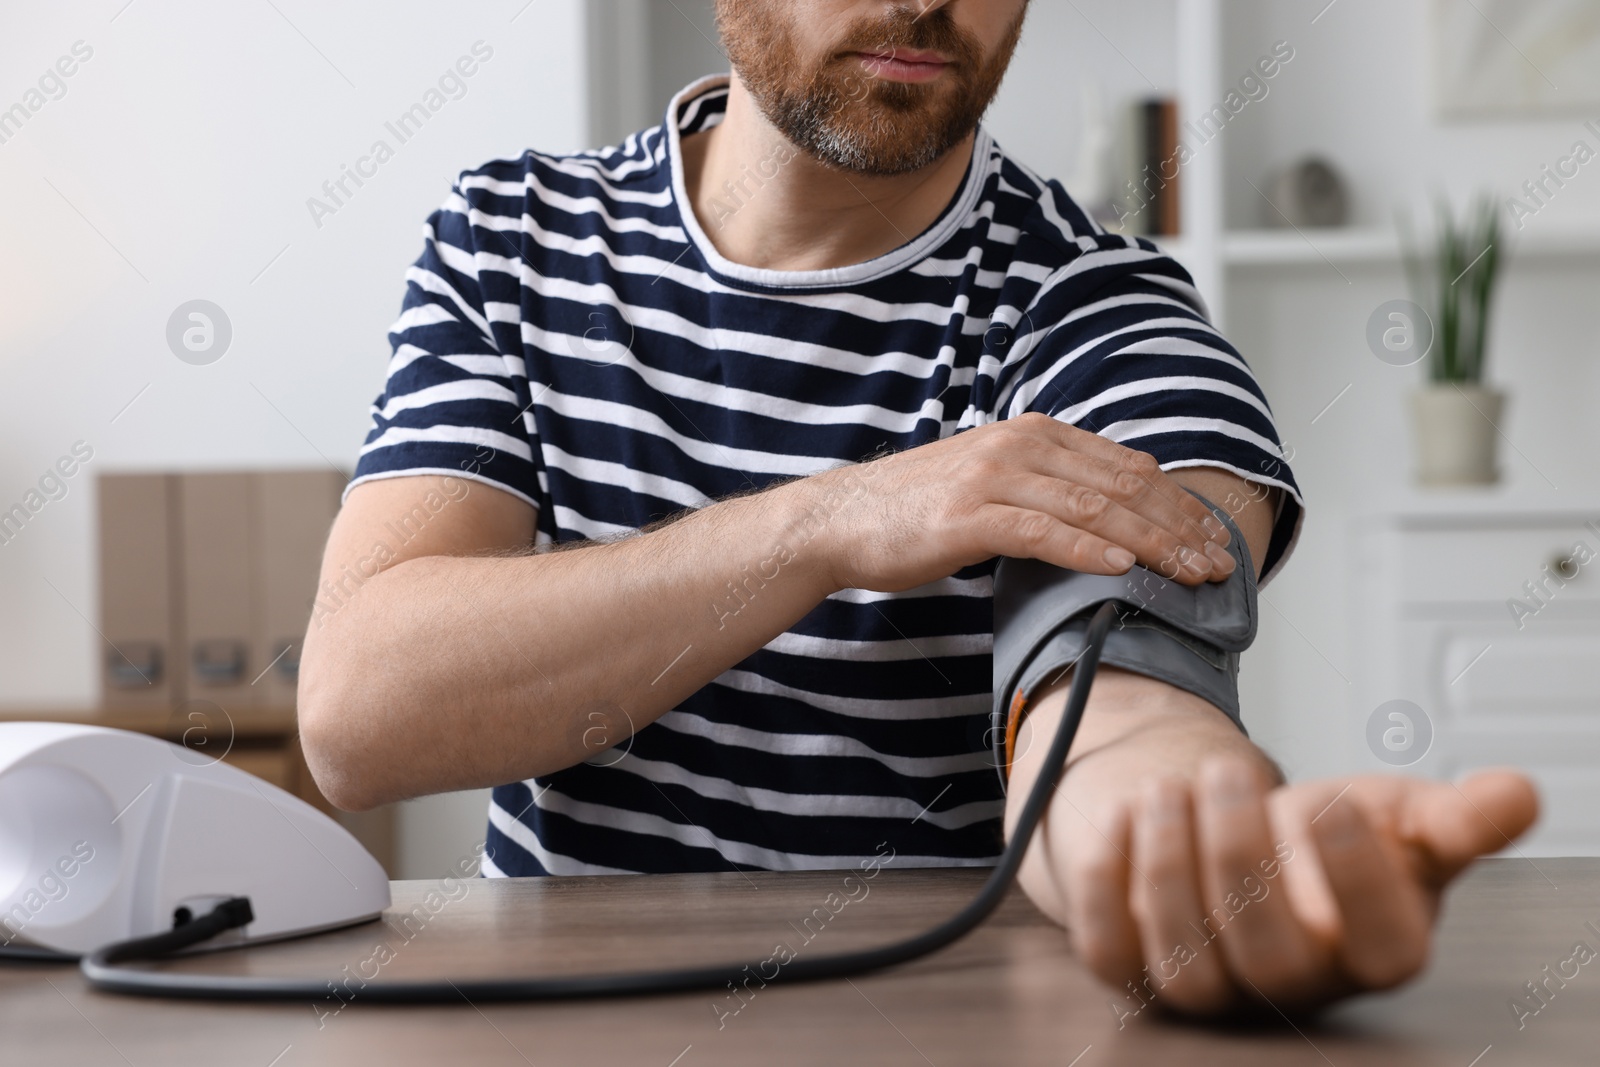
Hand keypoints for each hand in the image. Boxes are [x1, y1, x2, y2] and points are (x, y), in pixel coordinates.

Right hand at [806, 412, 1233, 593]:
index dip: (1178, 504)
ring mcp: (994, 478)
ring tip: (1187, 573)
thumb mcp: (994, 481)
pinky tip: (1119, 569)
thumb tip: (1113, 513)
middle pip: (1121, 486)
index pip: (1127, 467)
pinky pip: (1041, 532)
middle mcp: (1020, 446)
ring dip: (1149, 543)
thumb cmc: (919, 509)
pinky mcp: (969, 517)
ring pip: (1092, 509)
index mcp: (1034, 433)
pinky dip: (1085, 550)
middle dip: (1177, 526)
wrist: (843, 517)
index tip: (1212, 540)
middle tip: (1217, 564)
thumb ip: (1050, 486)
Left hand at [1048, 759, 1538, 1017]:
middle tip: (1231, 773)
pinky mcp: (1132, 966)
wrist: (1233, 832)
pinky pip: (1110, 949)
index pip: (1383, 950)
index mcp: (1369, 953)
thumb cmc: (1320, 834)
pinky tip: (1123, 813)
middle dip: (1243, 856)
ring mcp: (1208, 985)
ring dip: (1170, 865)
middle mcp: (1289, 985)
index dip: (1361, 880)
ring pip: (1186, 962)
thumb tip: (1517, 795)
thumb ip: (1454, 816)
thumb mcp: (1393, 816)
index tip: (1337, 802)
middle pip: (1270, 956)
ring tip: (1171, 786)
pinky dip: (1108, 881)